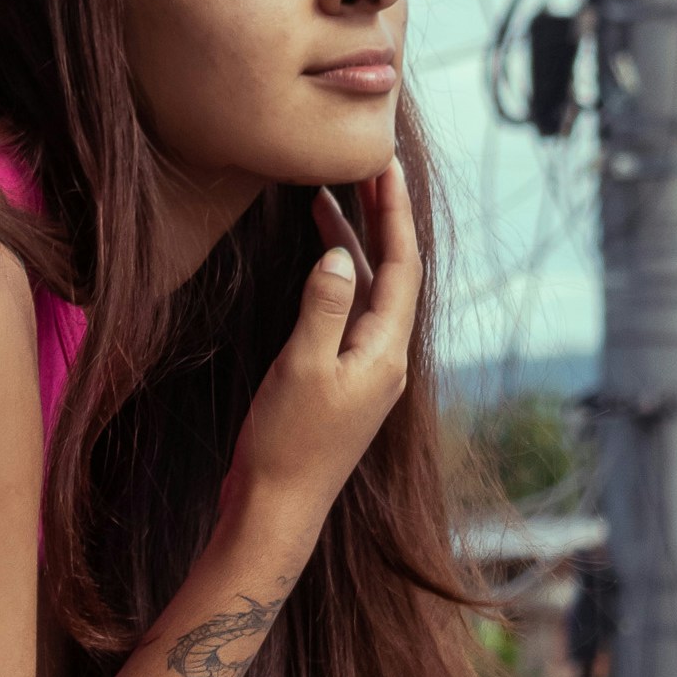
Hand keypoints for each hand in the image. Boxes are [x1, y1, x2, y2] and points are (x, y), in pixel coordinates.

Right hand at [223, 162, 419, 519]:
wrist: (275, 512)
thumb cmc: (286, 445)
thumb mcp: (300, 368)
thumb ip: (323, 307)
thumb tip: (337, 254)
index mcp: (386, 353)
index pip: (401, 266)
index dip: (393, 212)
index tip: (382, 164)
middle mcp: (386, 358)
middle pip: (389, 273)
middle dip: (377, 218)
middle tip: (360, 165)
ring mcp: (365, 371)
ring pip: (365, 291)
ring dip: (350, 245)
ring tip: (325, 197)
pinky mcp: (342, 381)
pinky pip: (347, 313)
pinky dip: (335, 278)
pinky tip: (317, 259)